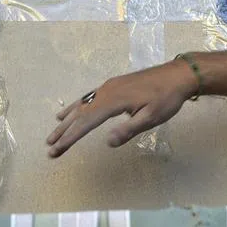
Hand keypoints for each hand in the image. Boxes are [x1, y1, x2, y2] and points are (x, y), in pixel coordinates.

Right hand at [46, 60, 198, 157]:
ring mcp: (108, 87)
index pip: (86, 123)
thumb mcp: (151, 118)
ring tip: (54, 131)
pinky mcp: (113, 85)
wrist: (177, 75)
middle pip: (79, 113)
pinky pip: (89, 97)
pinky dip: (76, 106)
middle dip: (63, 131)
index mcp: (114, 101)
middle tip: (49, 147)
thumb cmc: (166, 99)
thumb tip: (107, 142)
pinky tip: (72, 110)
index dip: (70, 138)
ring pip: (82, 104)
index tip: (56, 151)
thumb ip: (129, 130)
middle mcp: (106, 92)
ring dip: (67, 119)